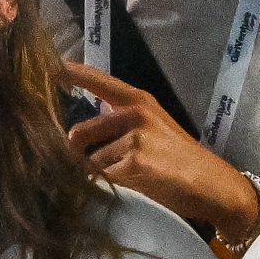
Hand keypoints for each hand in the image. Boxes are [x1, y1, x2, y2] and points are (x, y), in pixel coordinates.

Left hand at [62, 63, 259, 244]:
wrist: (215, 186)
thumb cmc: (182, 161)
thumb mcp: (154, 130)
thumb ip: (119, 125)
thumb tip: (76, 138)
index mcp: (138, 101)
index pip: (96, 80)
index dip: (67, 73)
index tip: (45, 66)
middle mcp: (135, 113)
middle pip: (79, 133)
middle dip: (77, 156)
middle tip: (90, 171)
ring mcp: (135, 137)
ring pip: (90, 162)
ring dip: (100, 178)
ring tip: (129, 184)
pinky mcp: (135, 163)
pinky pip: (103, 180)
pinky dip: (110, 190)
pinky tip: (134, 192)